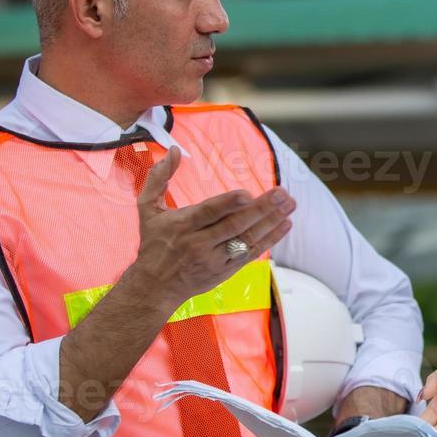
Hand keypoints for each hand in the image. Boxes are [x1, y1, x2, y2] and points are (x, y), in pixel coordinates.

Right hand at [129, 147, 294, 305]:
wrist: (155, 286)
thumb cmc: (153, 243)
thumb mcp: (147, 209)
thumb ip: (158, 178)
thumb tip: (174, 150)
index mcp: (182, 225)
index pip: (208, 213)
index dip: (228, 204)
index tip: (248, 194)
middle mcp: (200, 243)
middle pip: (234, 225)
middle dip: (261, 209)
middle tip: (282, 194)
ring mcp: (215, 259)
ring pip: (246, 239)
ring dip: (271, 222)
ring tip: (290, 205)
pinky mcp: (226, 270)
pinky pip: (251, 253)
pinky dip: (270, 239)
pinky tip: (285, 224)